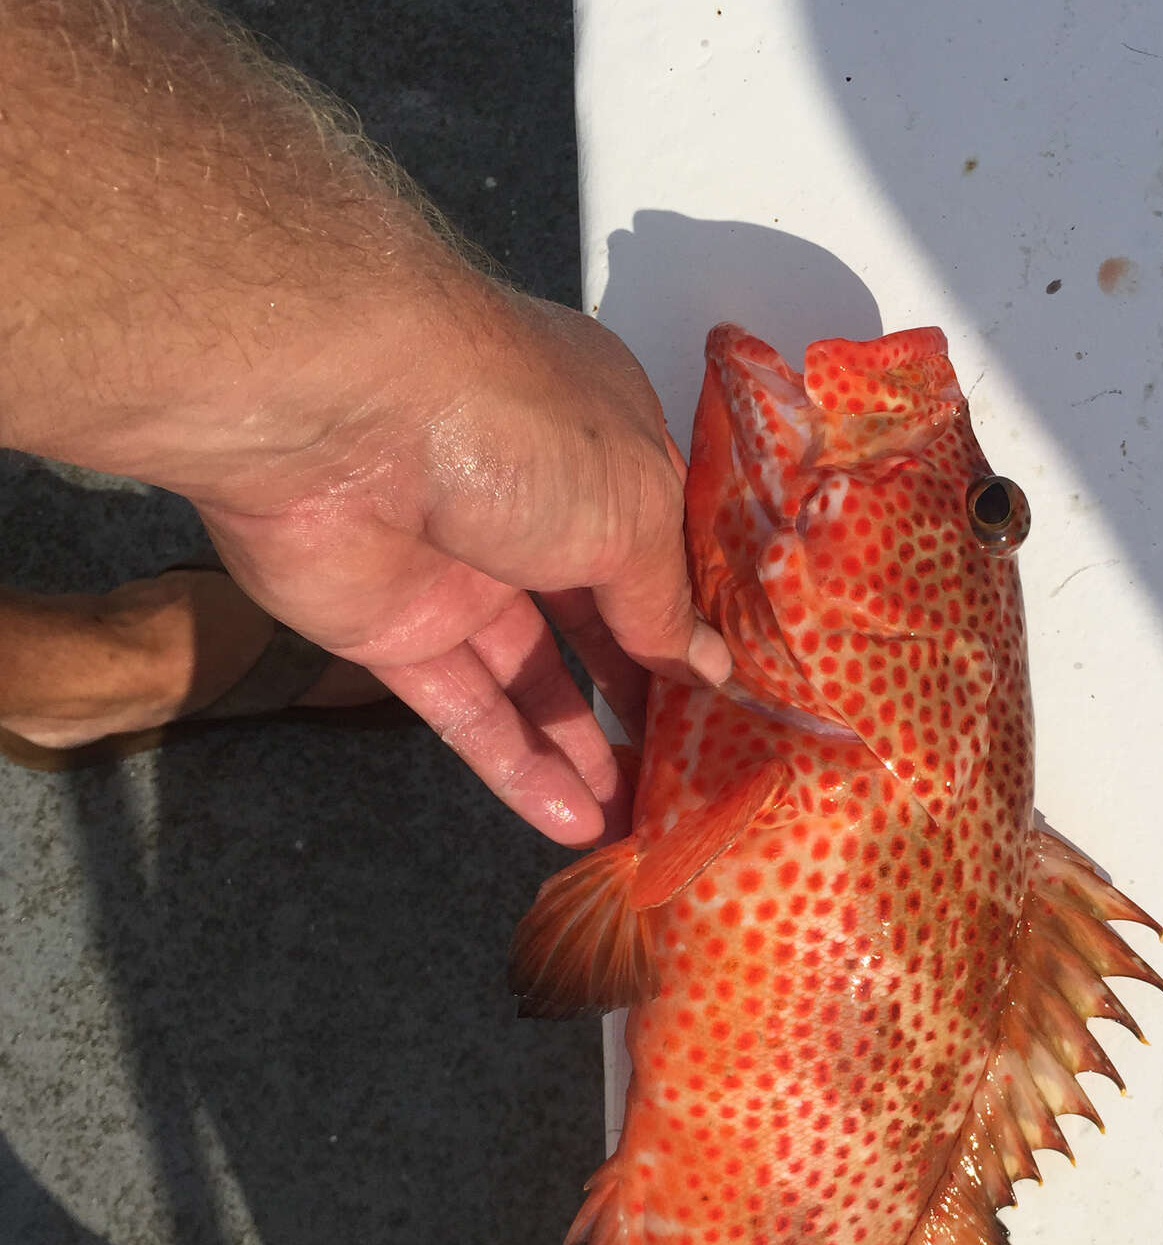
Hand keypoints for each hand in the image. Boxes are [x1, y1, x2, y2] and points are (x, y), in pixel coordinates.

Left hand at [188, 288, 728, 844]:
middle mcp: (531, 506)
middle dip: (645, 694)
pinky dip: (519, 769)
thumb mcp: (632, 512)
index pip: (660, 545)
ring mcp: (459, 573)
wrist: (337, 419)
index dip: (697, 616)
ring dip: (584, 748)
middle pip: (598, 620)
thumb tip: (708, 667)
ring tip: (643, 818)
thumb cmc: (515, 432)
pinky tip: (575, 825)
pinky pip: (466, 712)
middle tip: (696, 767)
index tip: (742, 692)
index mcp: (599, 449)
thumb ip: (666, 604)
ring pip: (532, 678)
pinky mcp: (393, 632)